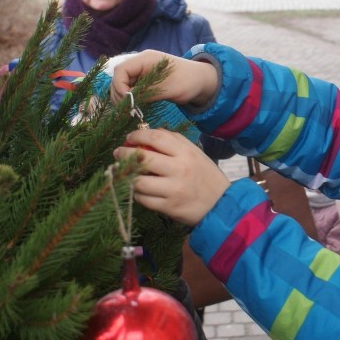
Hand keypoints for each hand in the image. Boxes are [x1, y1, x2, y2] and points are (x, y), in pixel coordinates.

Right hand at [109, 50, 217, 107]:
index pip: (120, 70)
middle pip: (119, 78)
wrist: (203, 82)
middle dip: (119, 94)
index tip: (128, 101)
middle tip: (127, 110)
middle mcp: (141, 64)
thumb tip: (127, 101)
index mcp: (145, 59)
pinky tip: (135, 108)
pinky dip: (131, 99)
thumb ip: (145, 93)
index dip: (119, 86)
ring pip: (123, 85)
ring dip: (124, 98)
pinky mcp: (146, 82)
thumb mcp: (167, 89)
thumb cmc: (188, 82)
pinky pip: (132, 89)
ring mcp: (142, 73)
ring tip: (131, 111)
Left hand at [114, 128, 229, 226]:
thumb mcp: (195, 154)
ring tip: (126, 174)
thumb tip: (149, 133)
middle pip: (142, 157)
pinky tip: (139, 190)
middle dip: (124, 154)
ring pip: (138, 181)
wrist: (221, 204)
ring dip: (128, 176)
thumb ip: (175, 141)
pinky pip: (143, 199)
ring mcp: (173, 189)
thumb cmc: (205, 176)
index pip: (156, 137)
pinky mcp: (169, 207)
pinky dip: (137, 194)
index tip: (129, 138)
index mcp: (186, 153)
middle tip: (118, 153)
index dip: (138, 135)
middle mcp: (179, 169)